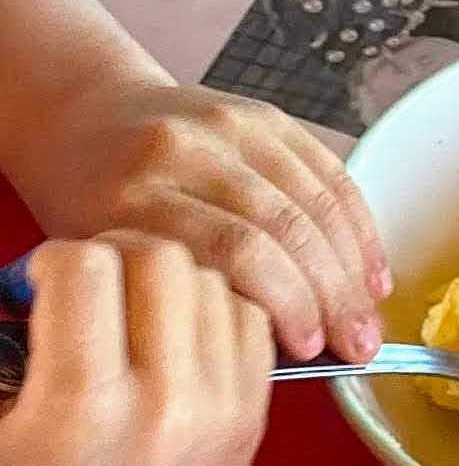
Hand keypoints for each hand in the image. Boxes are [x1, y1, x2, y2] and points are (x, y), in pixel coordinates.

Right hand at [0, 238, 269, 465]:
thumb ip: (6, 349)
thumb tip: (17, 285)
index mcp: (84, 404)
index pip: (88, 268)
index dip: (52, 262)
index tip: (36, 288)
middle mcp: (167, 401)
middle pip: (163, 260)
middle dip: (115, 256)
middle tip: (86, 288)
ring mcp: (222, 411)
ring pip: (216, 284)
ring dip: (168, 281)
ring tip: (129, 312)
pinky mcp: (254, 423)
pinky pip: (252, 324)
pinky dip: (216, 311)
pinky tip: (174, 337)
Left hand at [7, 78, 385, 362]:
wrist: (81, 120)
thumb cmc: (88, 202)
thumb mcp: (108, 259)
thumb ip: (174, 295)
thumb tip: (267, 350)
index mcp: (135, 194)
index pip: (237, 251)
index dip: (287, 303)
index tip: (309, 348)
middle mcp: (183, 151)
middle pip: (287, 227)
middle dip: (334, 294)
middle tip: (358, 343)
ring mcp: (228, 126)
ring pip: (318, 202)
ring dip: (355, 268)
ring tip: (369, 315)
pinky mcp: (264, 116)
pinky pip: (330, 172)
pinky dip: (359, 227)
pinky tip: (370, 269)